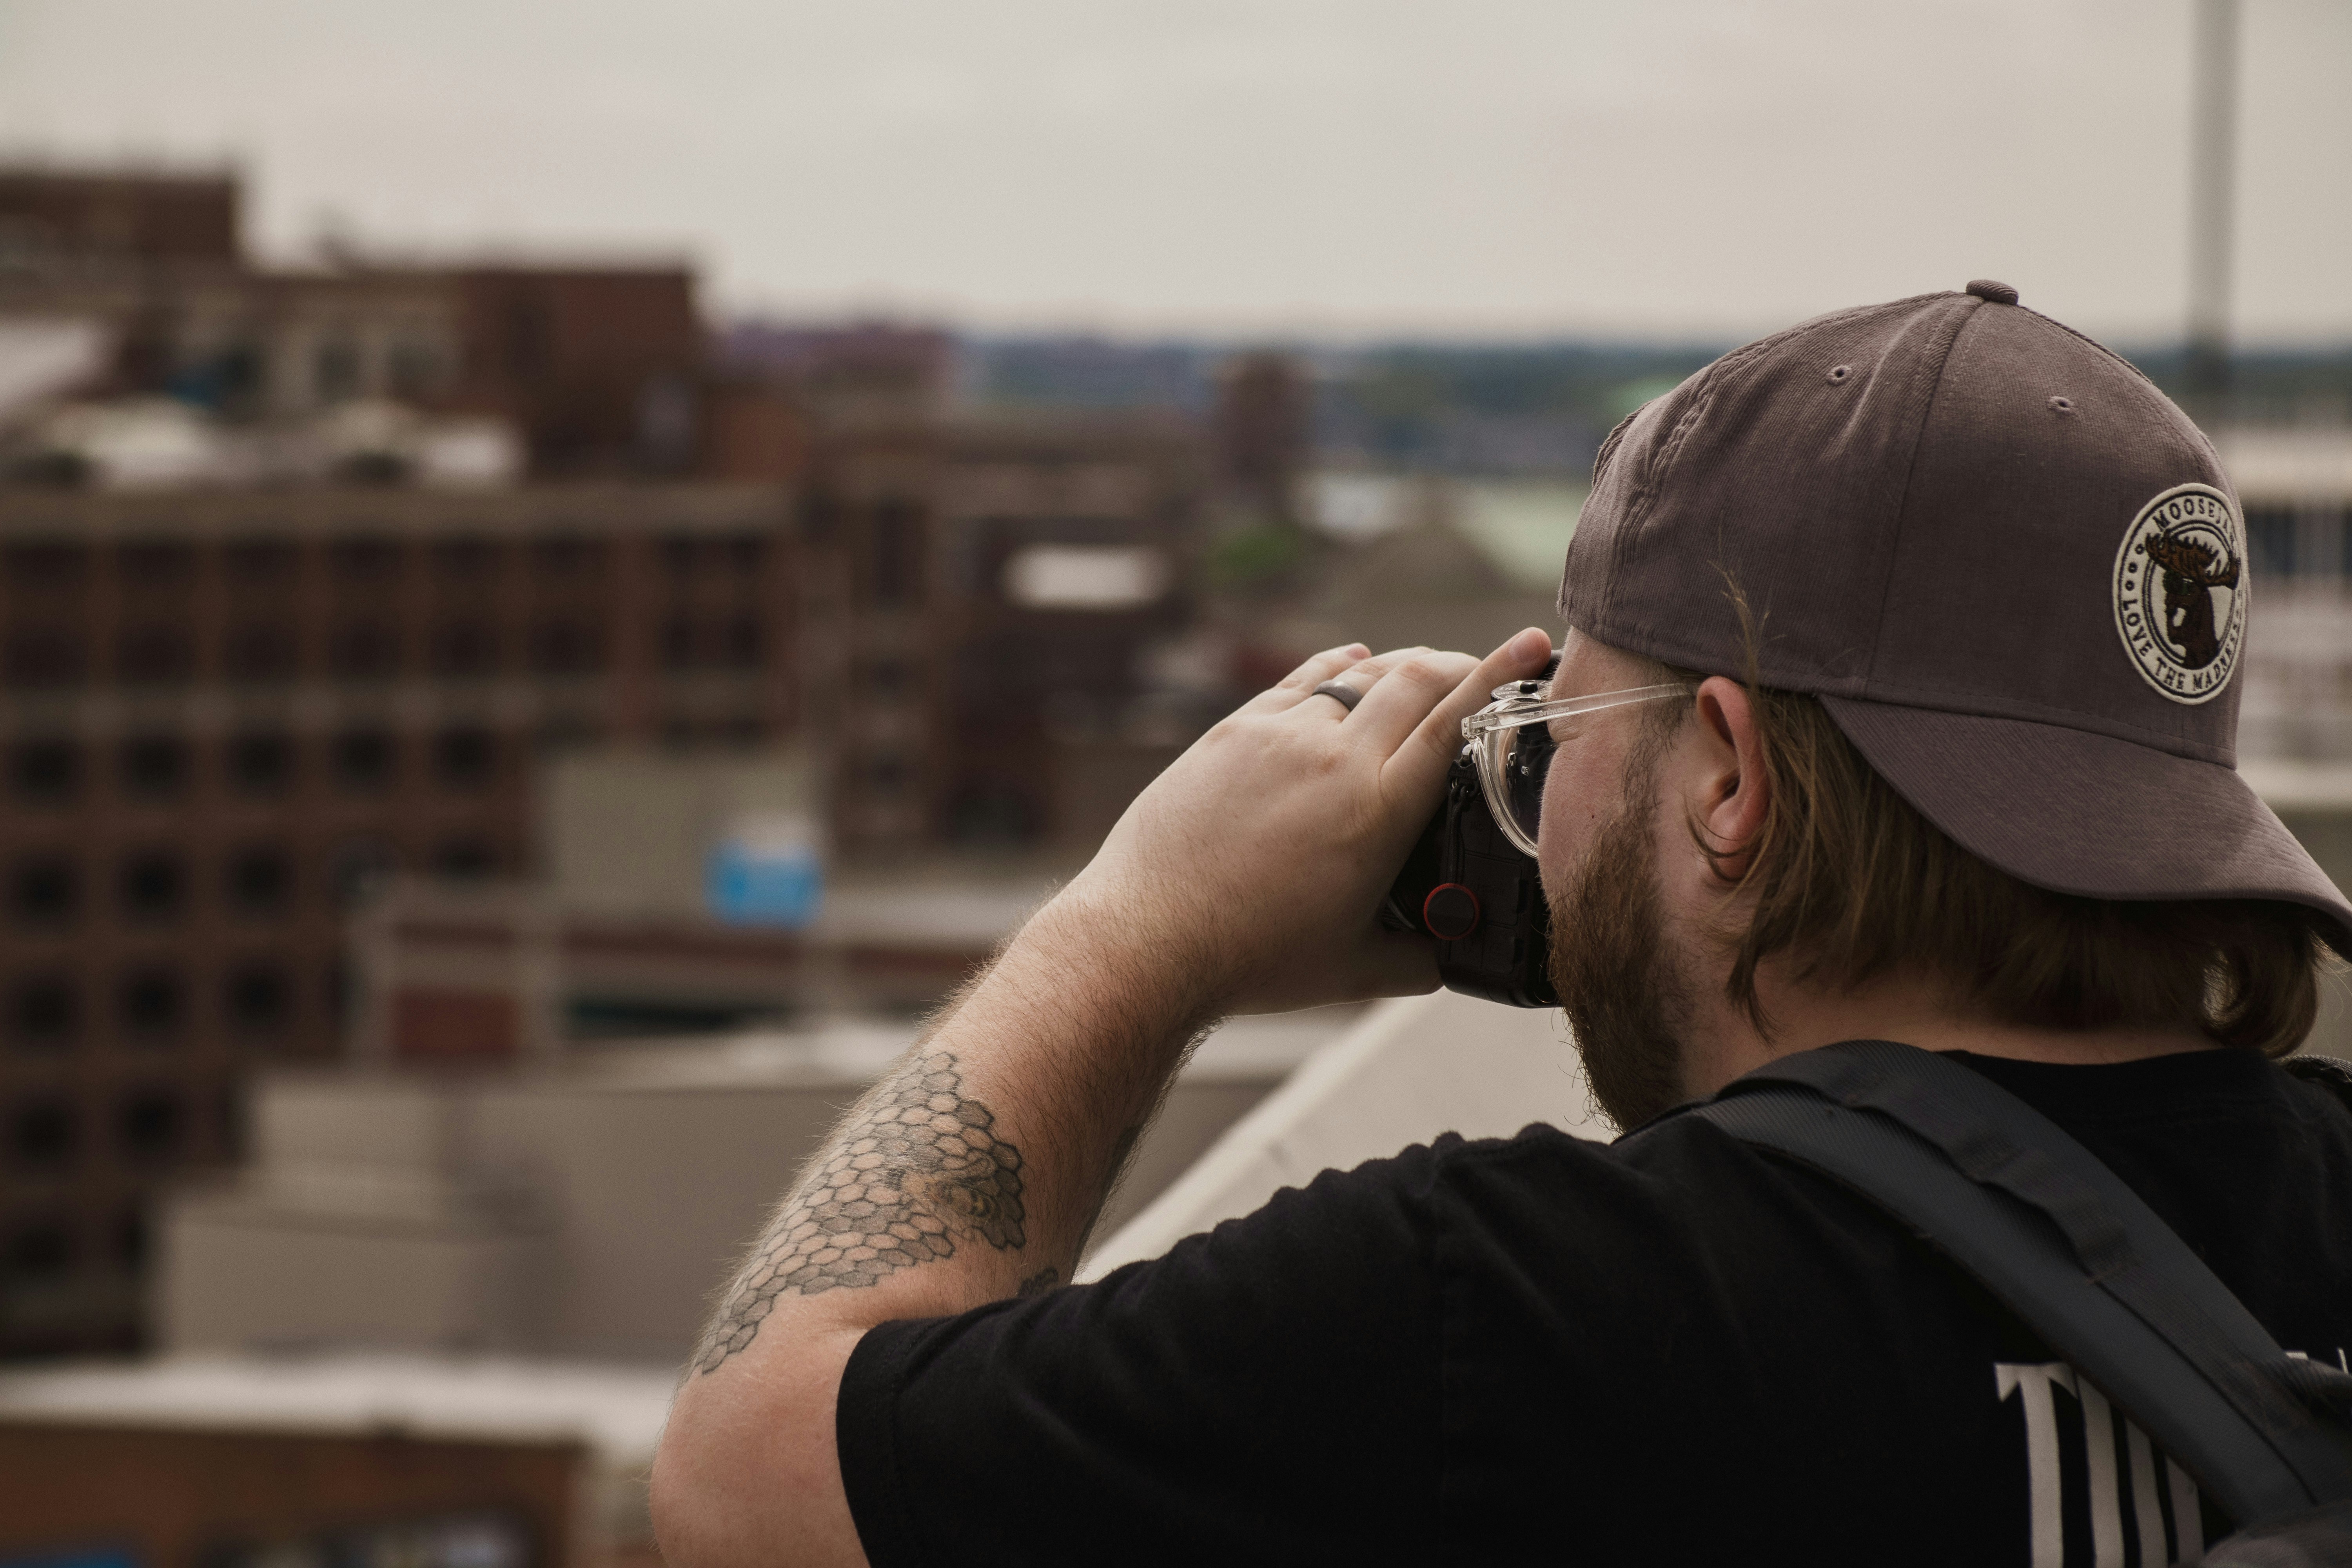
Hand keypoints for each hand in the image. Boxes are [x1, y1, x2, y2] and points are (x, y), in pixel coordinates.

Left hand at [1041, 627, 1557, 1017]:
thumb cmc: (1252, 960)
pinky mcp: (1234, 732)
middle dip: (1460, 664)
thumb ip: (1419, 959)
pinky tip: (1355, 658)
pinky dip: (1340, 665)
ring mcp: (1280, 736)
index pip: (1455, 721)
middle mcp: (1335, 757)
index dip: (1500, 676)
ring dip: (1401, 667)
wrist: (1146, 938)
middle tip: (1484, 669)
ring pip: (1360, 674)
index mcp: (1379, 812)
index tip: (1532, 644)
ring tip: (1425, 673)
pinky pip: (1302, 679)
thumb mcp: (1355, 971)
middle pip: (1416, 679)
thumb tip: (1452, 956)